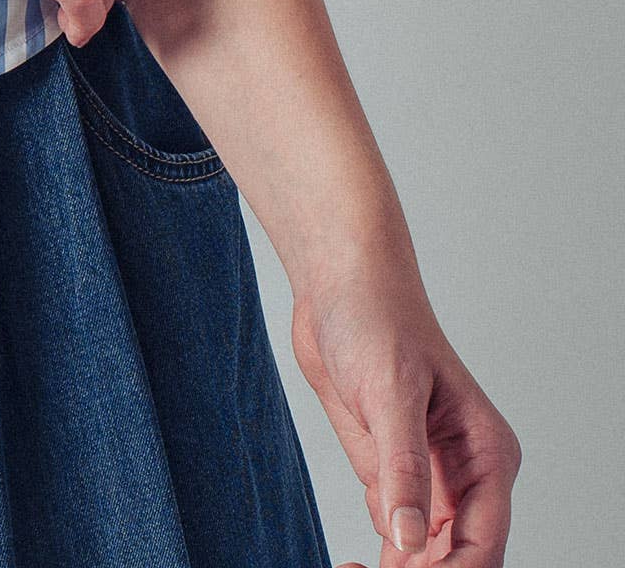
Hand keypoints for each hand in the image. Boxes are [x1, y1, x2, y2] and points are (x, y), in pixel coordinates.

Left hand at [290, 258, 520, 564]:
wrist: (337, 284)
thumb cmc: (375, 318)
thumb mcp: (389, 394)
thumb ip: (403, 470)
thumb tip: (410, 542)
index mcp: (486, 455)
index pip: (482, 545)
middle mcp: (466, 474)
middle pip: (458, 558)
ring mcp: (428, 478)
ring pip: (427, 555)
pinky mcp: (391, 474)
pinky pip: (396, 535)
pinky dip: (382, 558)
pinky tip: (352, 565)